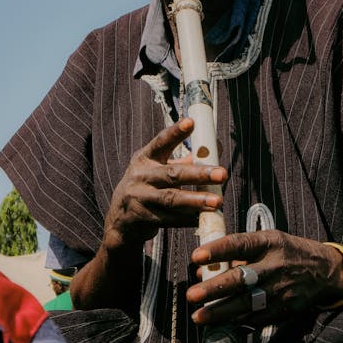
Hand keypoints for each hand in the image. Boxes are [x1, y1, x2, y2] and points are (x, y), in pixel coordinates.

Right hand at [103, 118, 227, 249]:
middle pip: (172, 174)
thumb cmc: (148, 186)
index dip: (176, 132)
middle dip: (199, 174)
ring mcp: (139, 197)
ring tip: (217, 202)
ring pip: (171, 199)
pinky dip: (188, 219)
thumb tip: (215, 148)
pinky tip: (204, 217)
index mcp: (145, 157)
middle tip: (222, 173)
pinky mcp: (141, 218)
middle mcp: (141, 175)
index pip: (161, 142)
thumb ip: (185, 160)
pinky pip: (169, 219)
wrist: (120, 218)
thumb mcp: (158, 169)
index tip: (191, 122)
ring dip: (196, 200)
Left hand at [187, 230, 342, 325]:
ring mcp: (279, 290)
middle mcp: (274, 265)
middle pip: (241, 279)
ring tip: (199, 316)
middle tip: (191, 294)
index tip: (196, 256)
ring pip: (246, 304)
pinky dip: (237, 320)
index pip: (239, 245)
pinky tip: (220, 323)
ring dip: (220, 312)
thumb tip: (206, 268)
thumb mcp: (268, 240)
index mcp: (269, 243)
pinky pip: (256, 317)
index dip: (217, 250)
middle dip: (214, 288)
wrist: (324, 271)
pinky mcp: (284, 309)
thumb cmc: (288, 251)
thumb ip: (239, 253)